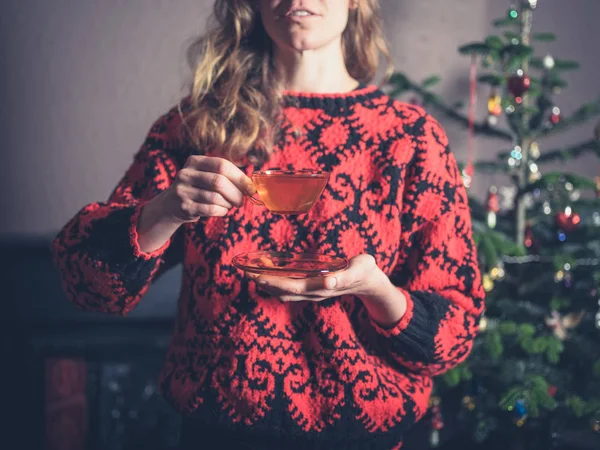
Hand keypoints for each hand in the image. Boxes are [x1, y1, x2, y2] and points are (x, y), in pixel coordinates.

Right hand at [137, 156, 254, 252]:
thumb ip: (226, 175)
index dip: (240, 177)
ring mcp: (183, 190)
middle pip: (219, 181)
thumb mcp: (206, 175)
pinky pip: (210, 209)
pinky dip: (221, 211)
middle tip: (242, 201)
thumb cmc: (198, 188)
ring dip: (228, 203)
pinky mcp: (184, 207)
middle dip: (236, 193)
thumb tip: (251, 184)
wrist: (171, 205)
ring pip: (216, 197)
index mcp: (194, 161)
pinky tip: (222, 210)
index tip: (251, 188)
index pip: (222, 165)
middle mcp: (186, 174)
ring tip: (229, 205)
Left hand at [249, 254, 406, 326]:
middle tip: (245, 271)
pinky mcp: (312, 287)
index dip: (273, 282)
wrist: (370, 282)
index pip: (291, 287)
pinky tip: (269, 271)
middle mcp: (313, 292)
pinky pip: (290, 286)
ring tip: (251, 271)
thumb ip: (345, 276)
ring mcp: (312, 291)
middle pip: (282, 291)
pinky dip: (277, 280)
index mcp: (321, 287)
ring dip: (267, 282)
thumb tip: (328, 283)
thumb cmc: (365, 271)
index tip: (256, 275)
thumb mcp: (360, 269)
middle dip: (263, 281)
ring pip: (284, 290)